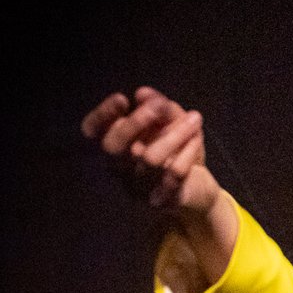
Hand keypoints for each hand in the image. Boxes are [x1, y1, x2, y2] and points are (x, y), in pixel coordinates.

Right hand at [81, 85, 237, 279]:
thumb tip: (143, 93)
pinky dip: (188, 151)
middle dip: (134, 122)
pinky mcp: (165, 200)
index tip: (123, 99)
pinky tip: (197, 139)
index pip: (92, 133)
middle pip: (113, 148)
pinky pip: (175, 173)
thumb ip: (158, 106)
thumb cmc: (179, 153)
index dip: (101, 116)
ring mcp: (140, 187)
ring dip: (175, 133)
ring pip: (150, 158)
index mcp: (116, 149)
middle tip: (159, 105)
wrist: (200, 191)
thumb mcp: (171, 124)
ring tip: (195, 117)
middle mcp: (120, 169)